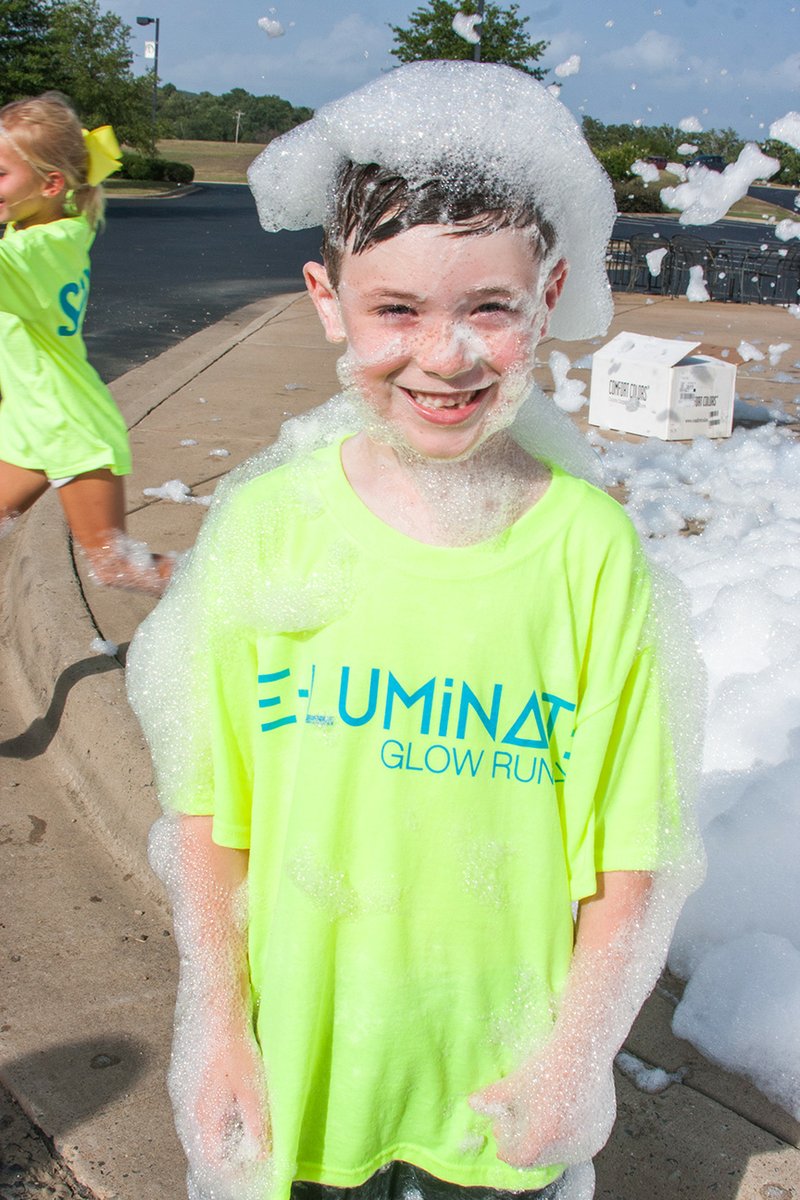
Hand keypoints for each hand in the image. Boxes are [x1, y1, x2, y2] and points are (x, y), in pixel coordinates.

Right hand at [189, 1030, 270, 1170]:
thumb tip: (260, 1154)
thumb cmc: (233, 1047)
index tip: (252, 1157)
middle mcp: (189, 1109)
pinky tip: (234, 1093)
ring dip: (225, 1126)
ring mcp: (187, 1093)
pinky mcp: (190, 1078)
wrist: (215, 1010)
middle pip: (207, 1142)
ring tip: (247, 1115)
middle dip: (230, 1145)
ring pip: (205, 1123)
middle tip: (254, 1138)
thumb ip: (255, 1124)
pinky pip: (203, 1105)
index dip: (233, 1164)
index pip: (213, 1159)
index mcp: (203, 1117)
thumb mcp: (251, 1089)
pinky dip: (219, 1108)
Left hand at [468, 1046, 614, 1168]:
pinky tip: (560, 1117)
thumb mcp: (515, 1081)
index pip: (521, 1158)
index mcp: (544, 1136)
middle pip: (541, 1157)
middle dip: (526, 1145)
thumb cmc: (548, 1064)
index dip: (509, 1151)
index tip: (502, 1144)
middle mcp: (569, 1146)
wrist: (585, 1047)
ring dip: (548, 1142)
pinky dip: (567, 1136)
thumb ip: (492, 1097)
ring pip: (562, 1152)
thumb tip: (472, 1104)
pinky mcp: (602, 1133)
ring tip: (538, 1121)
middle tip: (515, 1128)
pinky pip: (581, 1144)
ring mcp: (589, 1141)